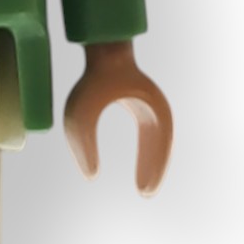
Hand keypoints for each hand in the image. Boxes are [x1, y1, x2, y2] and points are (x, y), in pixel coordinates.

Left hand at [62, 40, 172, 193]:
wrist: (100, 49)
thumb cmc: (93, 80)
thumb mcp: (81, 115)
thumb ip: (82, 145)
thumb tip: (91, 176)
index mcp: (151, 112)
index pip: (160, 147)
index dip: (154, 170)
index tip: (144, 191)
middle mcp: (154, 109)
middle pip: (161, 147)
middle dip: (155, 170)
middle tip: (145, 194)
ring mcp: (147, 107)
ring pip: (157, 142)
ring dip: (153, 163)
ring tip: (144, 187)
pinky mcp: (137, 105)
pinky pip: (149, 135)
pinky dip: (148, 154)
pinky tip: (141, 170)